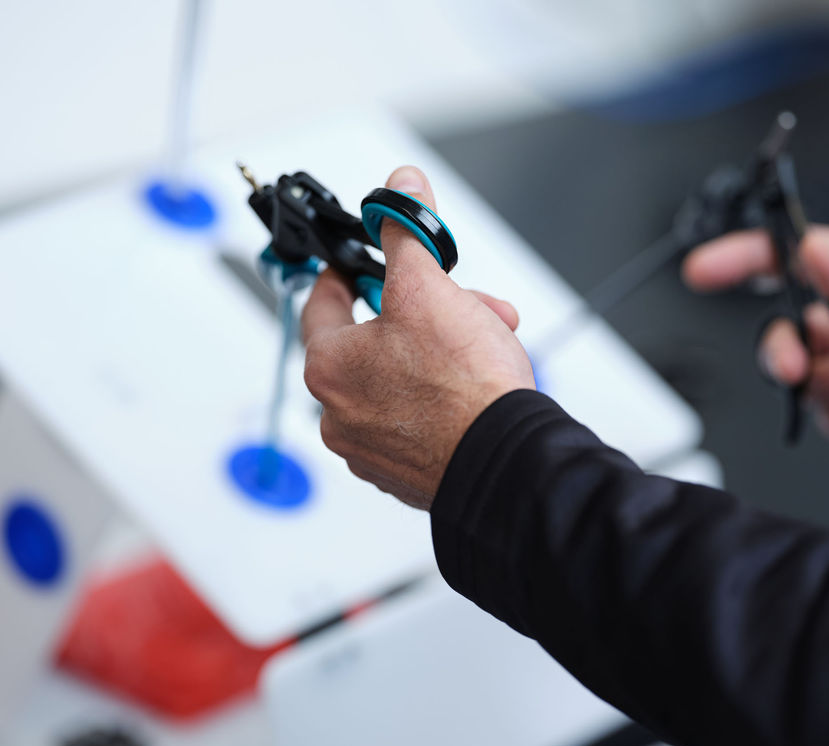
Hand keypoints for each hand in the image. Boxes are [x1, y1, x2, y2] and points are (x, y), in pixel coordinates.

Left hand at [300, 166, 534, 508]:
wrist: (506, 462)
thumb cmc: (464, 389)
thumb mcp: (430, 288)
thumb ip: (408, 233)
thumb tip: (399, 190)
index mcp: (327, 367)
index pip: (322, 303)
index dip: (346, 274)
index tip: (358, 265)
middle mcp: (336, 414)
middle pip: (373, 341)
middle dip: (422, 312)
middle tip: (458, 302)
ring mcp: (369, 448)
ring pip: (399, 379)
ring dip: (440, 351)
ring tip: (486, 339)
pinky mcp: (403, 472)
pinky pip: (415, 419)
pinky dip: (442, 396)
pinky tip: (477, 384)